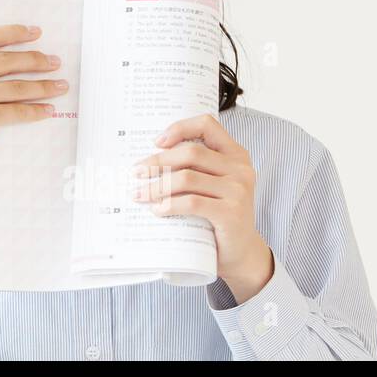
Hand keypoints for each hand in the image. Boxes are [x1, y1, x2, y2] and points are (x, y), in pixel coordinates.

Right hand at [0, 24, 65, 203]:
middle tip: (54, 61)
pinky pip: (19, 111)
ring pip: (19, 85)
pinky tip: (48, 110)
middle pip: (8, 59)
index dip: (14, 32)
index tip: (34, 32)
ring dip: (44, 85)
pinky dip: (37, 110)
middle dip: (36, 59)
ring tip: (60, 85)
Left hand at [131, 114, 273, 303]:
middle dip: (158, 161)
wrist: (240, 252)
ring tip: (140, 194)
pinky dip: (169, 205)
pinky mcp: (232, 213)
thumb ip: (194, 167)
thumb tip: (149, 158)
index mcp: (236, 154)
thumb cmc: (218, 213)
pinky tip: (157, 210)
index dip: (180, 128)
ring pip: (187, 178)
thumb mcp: (212, 184)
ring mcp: (238, 191)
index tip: (156, 142)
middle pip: (191, 153)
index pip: (207, 125)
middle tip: (136, 172)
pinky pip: (192, 202)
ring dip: (157, 186)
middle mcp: (240, 169)